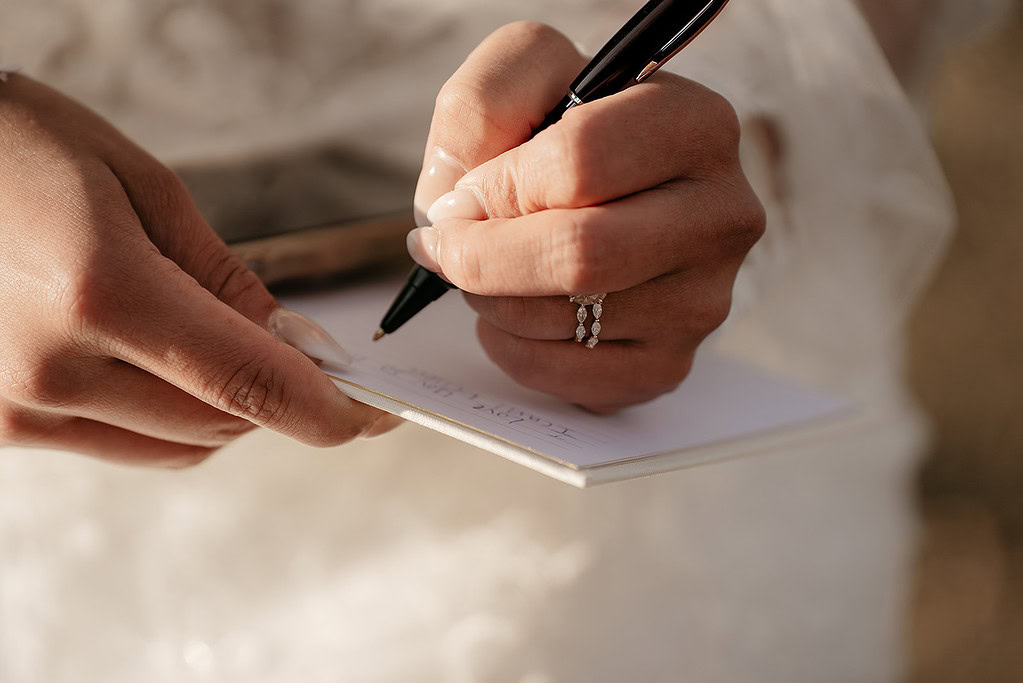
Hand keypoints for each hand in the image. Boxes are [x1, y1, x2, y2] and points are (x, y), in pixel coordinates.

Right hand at [0, 75, 398, 466]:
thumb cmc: (22, 149)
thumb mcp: (140, 185)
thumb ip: (223, 277)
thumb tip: (286, 342)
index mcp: (101, 293)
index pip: (249, 385)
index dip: (327, 411)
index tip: (374, 414)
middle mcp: (53, 369)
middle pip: (223, 423)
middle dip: (282, 397)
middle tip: (311, 358)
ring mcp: (17, 406)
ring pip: (181, 445)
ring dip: (230, 410)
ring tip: (228, 346)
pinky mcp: (0, 423)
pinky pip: (128, 445)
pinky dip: (174, 417)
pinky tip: (172, 366)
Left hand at [409, 23, 764, 412]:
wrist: (609, 196)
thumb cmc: (563, 130)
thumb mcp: (526, 74)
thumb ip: (481, 105)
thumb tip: (456, 208)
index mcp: (697, 125)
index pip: (579, 163)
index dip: (495, 186)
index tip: (462, 195)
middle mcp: (721, 217)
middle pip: (579, 255)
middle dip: (483, 257)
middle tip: (447, 246)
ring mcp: (703, 301)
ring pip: (564, 321)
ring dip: (491, 299)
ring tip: (489, 270)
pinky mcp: (669, 364)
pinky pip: (566, 376)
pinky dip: (512, 348)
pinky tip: (516, 312)